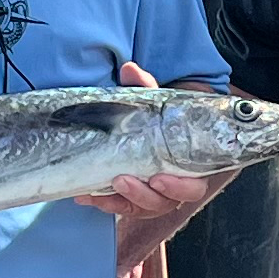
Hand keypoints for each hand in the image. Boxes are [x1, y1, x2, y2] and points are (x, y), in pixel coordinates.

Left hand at [81, 59, 225, 225]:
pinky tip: (86, 194)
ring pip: (141, 207)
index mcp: (189, 166)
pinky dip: (104, 201)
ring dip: (120, 200)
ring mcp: (152, 195)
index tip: (158, 178)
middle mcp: (173, 185)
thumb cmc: (162, 118)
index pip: (192, 187)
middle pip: (163, 203)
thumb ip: (146, 87)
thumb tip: (129, 69)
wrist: (152, 125)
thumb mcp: (155, 101)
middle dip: (142, 195)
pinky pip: (120, 206)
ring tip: (101, 188)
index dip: (178, 187)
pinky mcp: (132, 199)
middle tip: (122, 180)